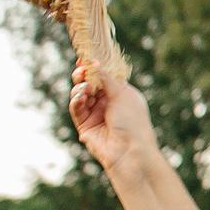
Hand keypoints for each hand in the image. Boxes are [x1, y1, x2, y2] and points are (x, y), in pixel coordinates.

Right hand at [68, 56, 153, 177]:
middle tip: (81, 69)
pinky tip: (81, 97)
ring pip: (80, 94)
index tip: (85, 59)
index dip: (94, 68)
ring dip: (81, 88)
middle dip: (84, 75)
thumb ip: (107, 78)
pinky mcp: (85, 125)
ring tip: (86, 88)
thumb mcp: (123, 94)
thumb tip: (94, 63)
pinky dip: (76, 100)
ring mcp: (96, 114)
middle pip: (89, 83)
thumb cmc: (133, 122)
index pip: (104, 77)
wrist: (130, 150)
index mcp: (121, 94)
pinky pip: (76, 108)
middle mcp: (108, 103)